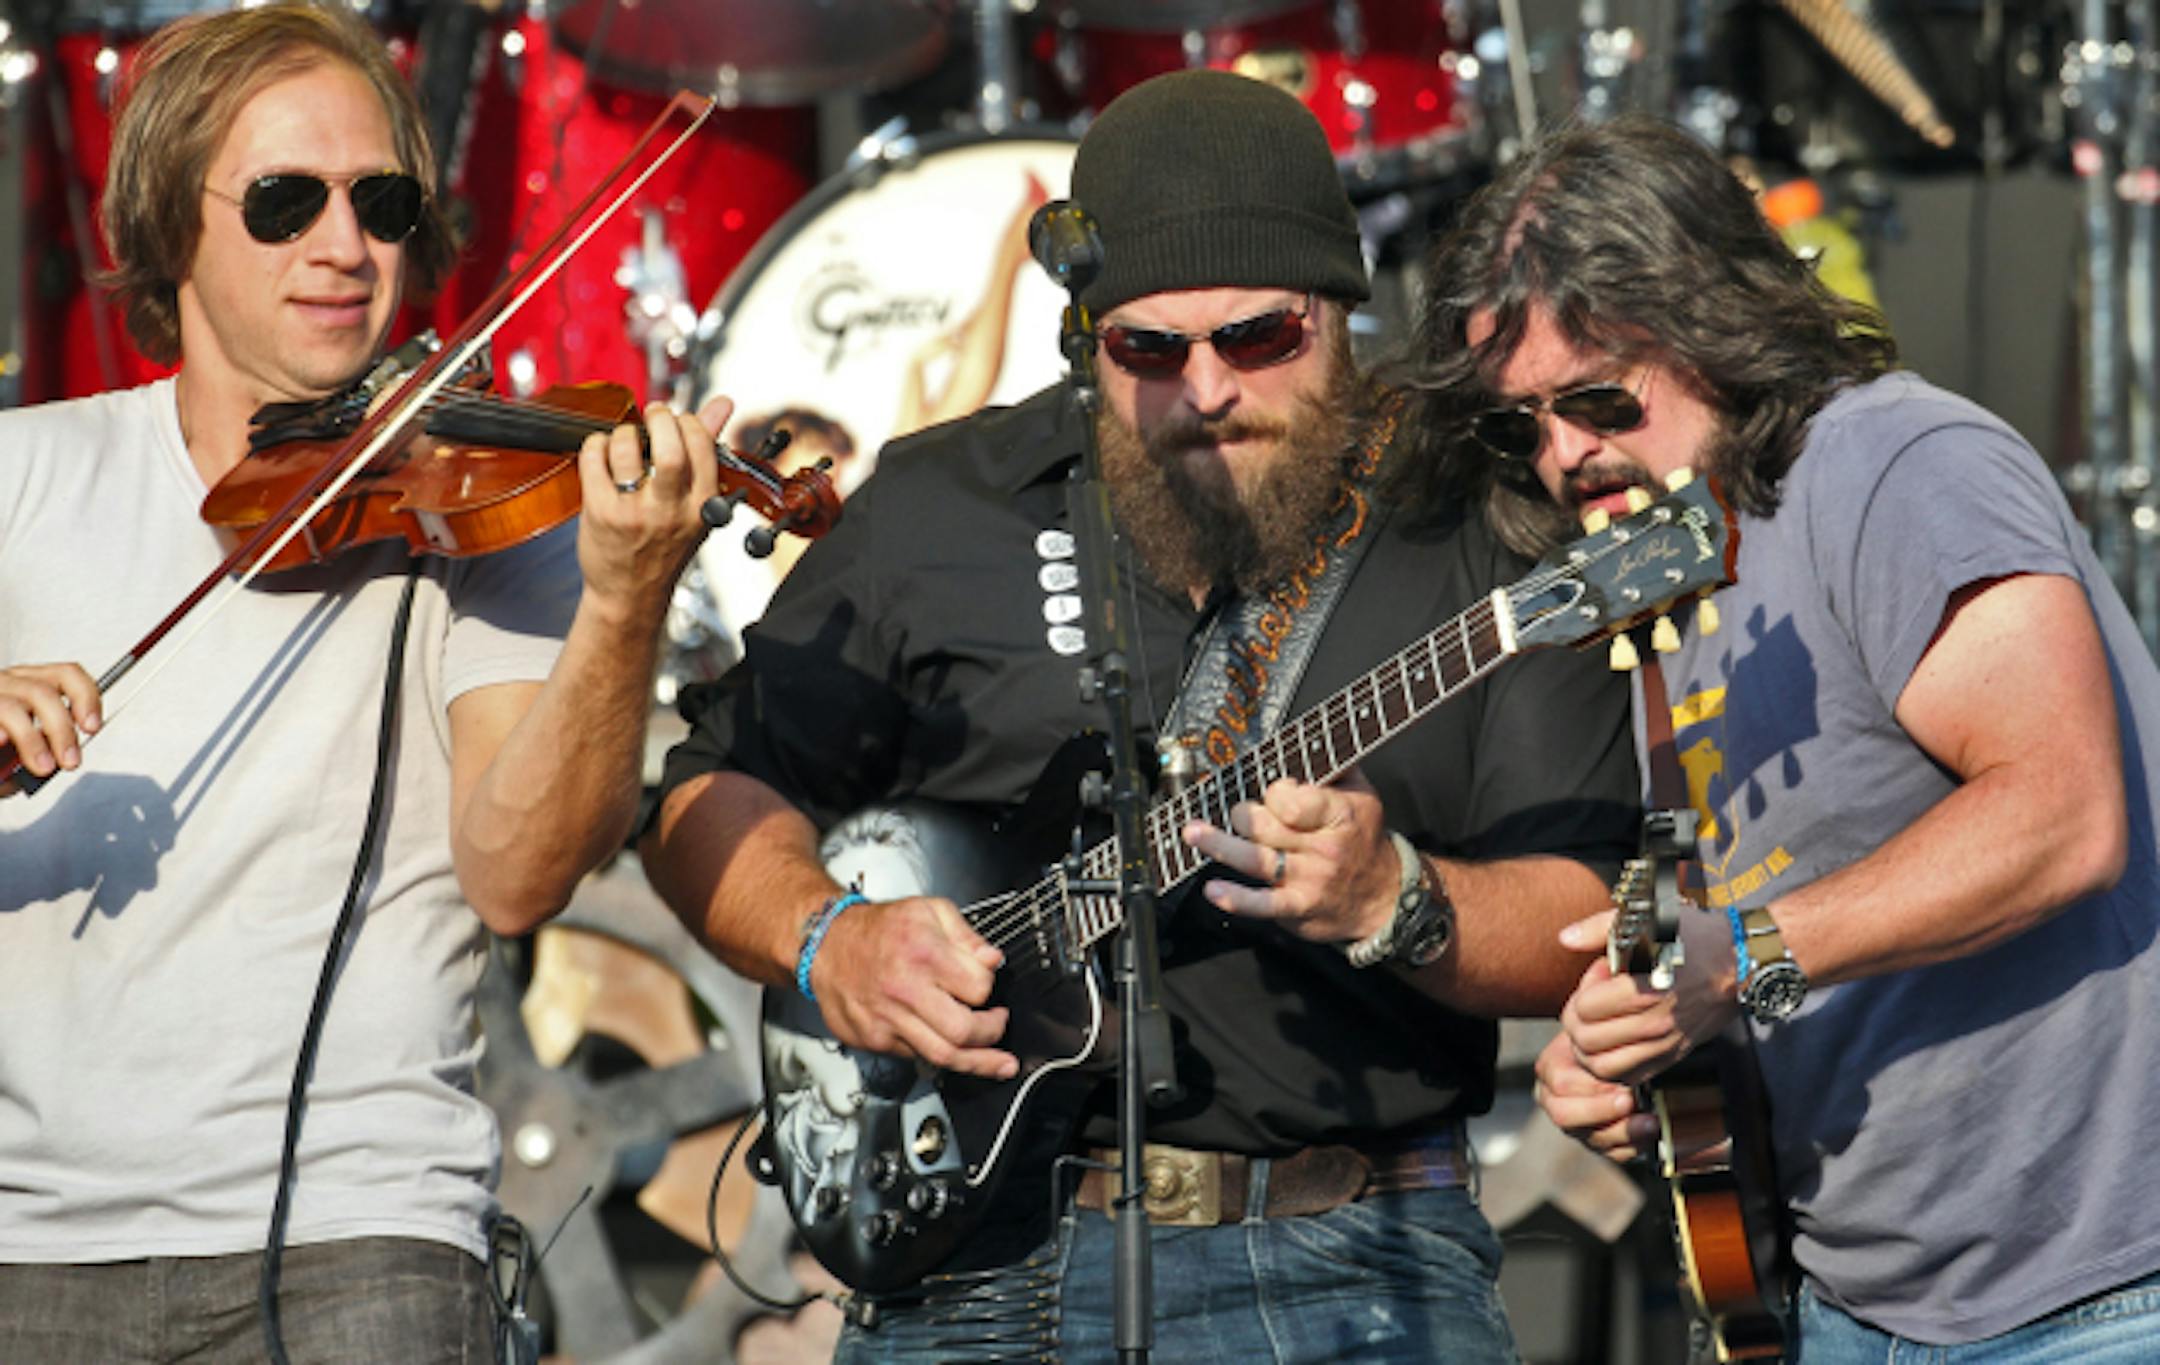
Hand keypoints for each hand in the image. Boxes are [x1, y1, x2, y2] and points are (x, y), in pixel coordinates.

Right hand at [0, 662, 101, 794]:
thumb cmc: (3, 751)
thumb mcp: (33, 746)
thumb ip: (51, 745)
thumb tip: (65, 754)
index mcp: (33, 682)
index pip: (67, 675)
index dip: (86, 698)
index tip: (92, 727)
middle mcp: (9, 683)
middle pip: (43, 693)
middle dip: (62, 730)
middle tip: (70, 761)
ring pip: (12, 708)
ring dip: (32, 740)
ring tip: (42, 766)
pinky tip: (3, 743)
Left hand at [573, 395, 733, 616]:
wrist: (630, 595)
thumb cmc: (664, 547)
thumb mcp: (695, 504)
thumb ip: (708, 450)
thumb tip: (723, 403)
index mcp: (701, 506)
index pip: (701, 445)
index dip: (687, 421)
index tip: (677, 421)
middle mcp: (670, 511)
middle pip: (669, 448)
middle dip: (659, 418)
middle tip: (653, 416)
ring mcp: (633, 513)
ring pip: (626, 448)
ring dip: (623, 432)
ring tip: (624, 440)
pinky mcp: (600, 513)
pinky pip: (594, 459)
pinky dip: (595, 445)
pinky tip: (601, 454)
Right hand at [807, 895, 1017, 1080]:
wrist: (825, 943)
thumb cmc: (878, 928)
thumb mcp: (929, 910)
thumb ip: (967, 935)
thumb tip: (992, 960)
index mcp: (923, 953)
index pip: (978, 988)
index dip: (989, 989)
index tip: (987, 987)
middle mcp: (903, 989)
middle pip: (963, 1032)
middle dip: (991, 1034)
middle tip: (997, 1025)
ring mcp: (885, 1019)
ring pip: (941, 1056)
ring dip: (977, 1063)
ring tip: (997, 1063)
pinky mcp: (872, 1039)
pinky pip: (915, 1056)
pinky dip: (936, 1054)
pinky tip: (947, 1046)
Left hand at [1180, 767, 1398, 947]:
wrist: (1384, 896)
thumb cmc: (1363, 838)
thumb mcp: (1362, 794)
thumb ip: (1333, 766)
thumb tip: (1303, 738)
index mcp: (1339, 814)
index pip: (1289, 799)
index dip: (1274, 792)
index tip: (1276, 793)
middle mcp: (1323, 848)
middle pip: (1263, 826)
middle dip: (1243, 816)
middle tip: (1241, 814)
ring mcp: (1309, 879)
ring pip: (1254, 859)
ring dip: (1218, 845)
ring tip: (1193, 833)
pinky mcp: (1298, 907)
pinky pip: (1262, 904)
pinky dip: (1235, 898)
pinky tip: (1214, 890)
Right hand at [1532, 1029, 1656, 1160]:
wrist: (1616, 1051)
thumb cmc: (1609, 1040)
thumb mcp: (1600, 1036)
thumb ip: (1603, 1050)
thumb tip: (1622, 1069)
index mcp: (1549, 1069)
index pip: (1563, 1085)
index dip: (1594, 1088)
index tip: (1623, 1086)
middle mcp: (1553, 1100)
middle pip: (1565, 1116)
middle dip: (1601, 1111)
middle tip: (1631, 1102)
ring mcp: (1574, 1124)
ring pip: (1592, 1138)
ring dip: (1625, 1132)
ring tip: (1651, 1122)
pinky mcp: (1595, 1141)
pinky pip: (1611, 1153)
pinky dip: (1632, 1146)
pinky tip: (1649, 1134)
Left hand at [1554, 907, 1738, 1086]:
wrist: (1740, 962)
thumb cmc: (1693, 937)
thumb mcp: (1648, 919)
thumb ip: (1600, 928)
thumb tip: (1564, 939)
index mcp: (1647, 989)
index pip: (1586, 1009)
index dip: (1580, 992)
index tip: (1596, 977)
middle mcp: (1656, 1022)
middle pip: (1588, 1041)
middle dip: (1575, 1021)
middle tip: (1586, 1004)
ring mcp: (1665, 1044)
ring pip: (1604, 1068)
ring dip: (1587, 1050)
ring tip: (1591, 1027)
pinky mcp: (1673, 1056)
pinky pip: (1630, 1077)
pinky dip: (1610, 1067)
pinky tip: (1610, 1044)